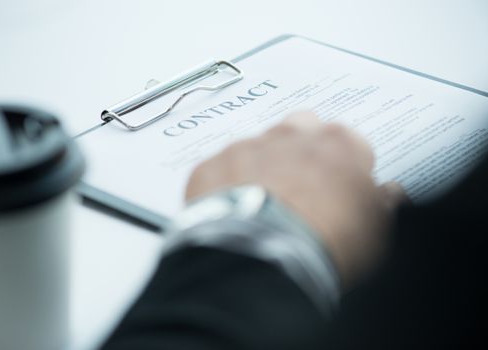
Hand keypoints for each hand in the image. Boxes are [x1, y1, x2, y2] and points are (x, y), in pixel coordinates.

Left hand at [186, 112, 405, 287]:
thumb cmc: (322, 244)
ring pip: (258, 147)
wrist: (262, 260)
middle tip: (300, 188)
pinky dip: (227, 185)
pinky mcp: (213, 165)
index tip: (340, 189)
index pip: (349, 144)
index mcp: (338, 144)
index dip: (345, 169)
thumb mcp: (374, 231)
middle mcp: (292, 135)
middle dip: (303, 151)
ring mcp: (248, 147)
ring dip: (263, 166)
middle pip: (301, 131)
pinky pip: (222, 169)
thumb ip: (383, 203)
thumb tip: (389, 194)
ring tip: (263, 204)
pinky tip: (234, 212)